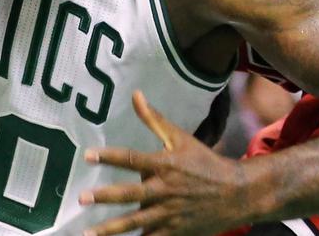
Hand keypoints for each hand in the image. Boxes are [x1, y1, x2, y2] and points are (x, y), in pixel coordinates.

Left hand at [81, 91, 254, 235]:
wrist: (236, 193)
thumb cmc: (204, 163)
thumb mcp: (180, 139)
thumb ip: (155, 120)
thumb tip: (136, 95)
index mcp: (165, 165)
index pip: (132, 159)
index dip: (110, 156)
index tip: (88, 155)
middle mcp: (164, 190)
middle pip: (130, 195)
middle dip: (105, 197)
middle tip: (82, 198)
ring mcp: (169, 214)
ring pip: (135, 223)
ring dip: (111, 229)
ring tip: (88, 234)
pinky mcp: (175, 232)